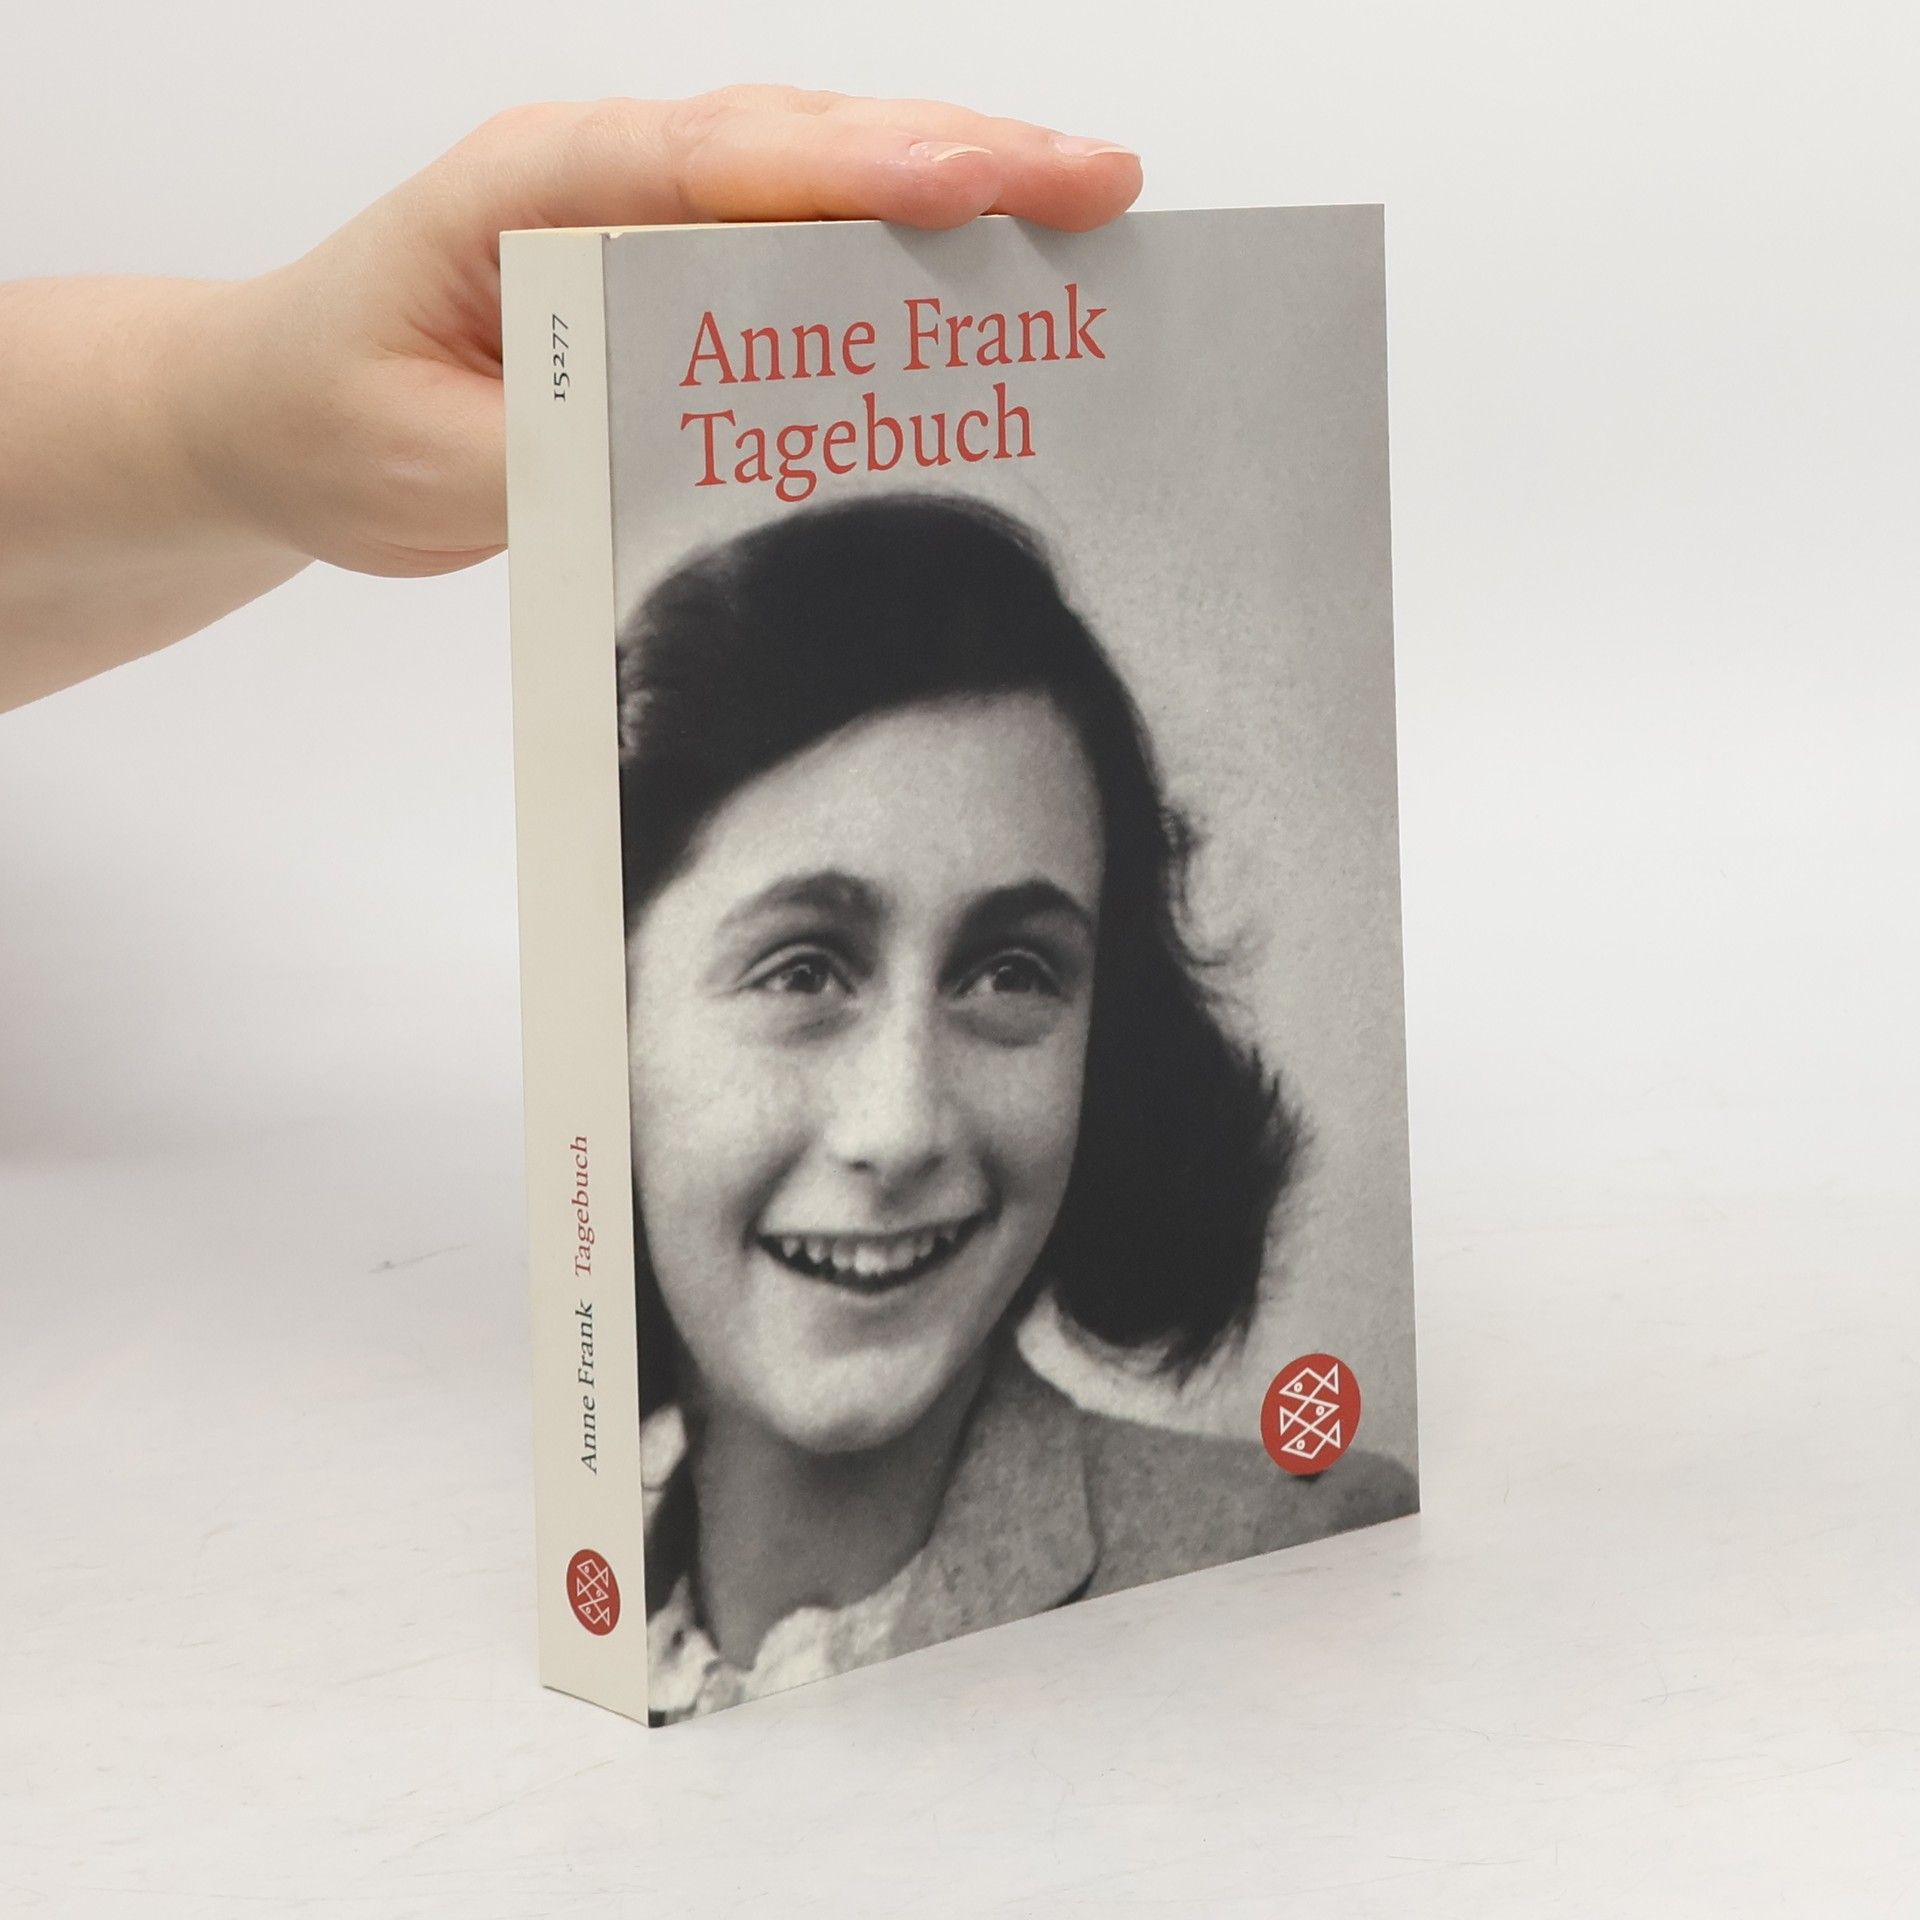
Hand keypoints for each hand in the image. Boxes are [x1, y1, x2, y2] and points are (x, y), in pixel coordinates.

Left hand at [190, 89, 1142, 581]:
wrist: (272, 415)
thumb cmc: (329, 417)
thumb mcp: (435, 462)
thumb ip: (575, 449)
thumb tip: (721, 457)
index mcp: (530, 190)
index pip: (713, 164)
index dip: (852, 170)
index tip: (972, 187)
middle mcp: (599, 178)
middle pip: (799, 143)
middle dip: (958, 158)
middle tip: (1098, 182)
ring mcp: (639, 217)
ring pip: (816, 180)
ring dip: (952, 190)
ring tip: (1084, 206)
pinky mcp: (666, 273)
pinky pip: (798, 246)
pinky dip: (896, 253)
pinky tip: (983, 271)